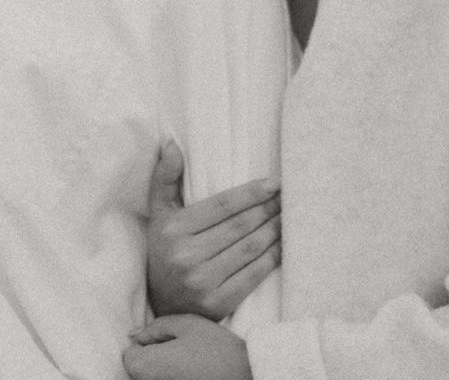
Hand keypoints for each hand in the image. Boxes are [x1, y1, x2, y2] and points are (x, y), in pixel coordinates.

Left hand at [124, 314, 251, 379]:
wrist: (248, 375)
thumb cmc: (217, 349)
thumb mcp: (186, 324)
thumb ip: (155, 328)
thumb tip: (134, 335)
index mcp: (146, 367)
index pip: (130, 355)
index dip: (146, 344)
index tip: (167, 341)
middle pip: (140, 371)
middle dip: (153, 358)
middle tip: (181, 352)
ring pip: (154, 379)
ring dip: (164, 371)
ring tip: (189, 365)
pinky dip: (176, 378)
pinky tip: (194, 374)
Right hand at [146, 140, 280, 319]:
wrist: (161, 305)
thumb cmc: (163, 251)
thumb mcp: (158, 214)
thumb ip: (165, 178)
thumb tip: (171, 143)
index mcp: (174, 229)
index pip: (222, 205)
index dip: (251, 193)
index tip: (274, 182)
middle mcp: (187, 255)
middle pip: (240, 226)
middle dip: (268, 208)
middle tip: (289, 196)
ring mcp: (203, 282)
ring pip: (250, 248)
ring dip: (275, 230)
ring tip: (289, 216)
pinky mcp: (218, 304)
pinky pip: (254, 275)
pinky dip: (273, 258)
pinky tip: (283, 245)